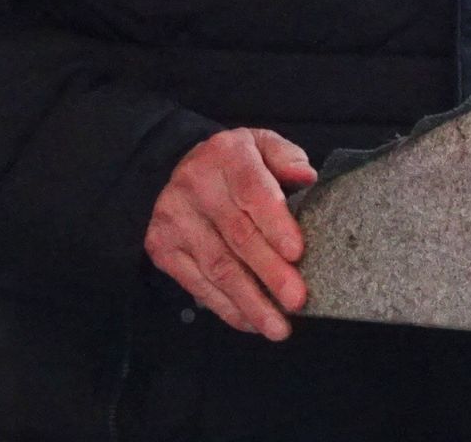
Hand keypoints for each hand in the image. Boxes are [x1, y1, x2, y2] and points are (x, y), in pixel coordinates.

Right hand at [144, 127, 316, 340]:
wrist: (175, 169)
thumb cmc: (232, 163)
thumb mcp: (260, 144)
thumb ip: (286, 157)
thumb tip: (306, 177)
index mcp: (227, 155)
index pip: (253, 191)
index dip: (275, 225)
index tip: (297, 253)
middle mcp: (196, 187)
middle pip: (238, 236)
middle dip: (270, 273)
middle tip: (296, 300)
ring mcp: (176, 221)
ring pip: (218, 268)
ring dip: (250, 302)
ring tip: (278, 326)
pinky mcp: (164, 249)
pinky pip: (198, 285)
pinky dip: (227, 308)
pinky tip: (251, 322)